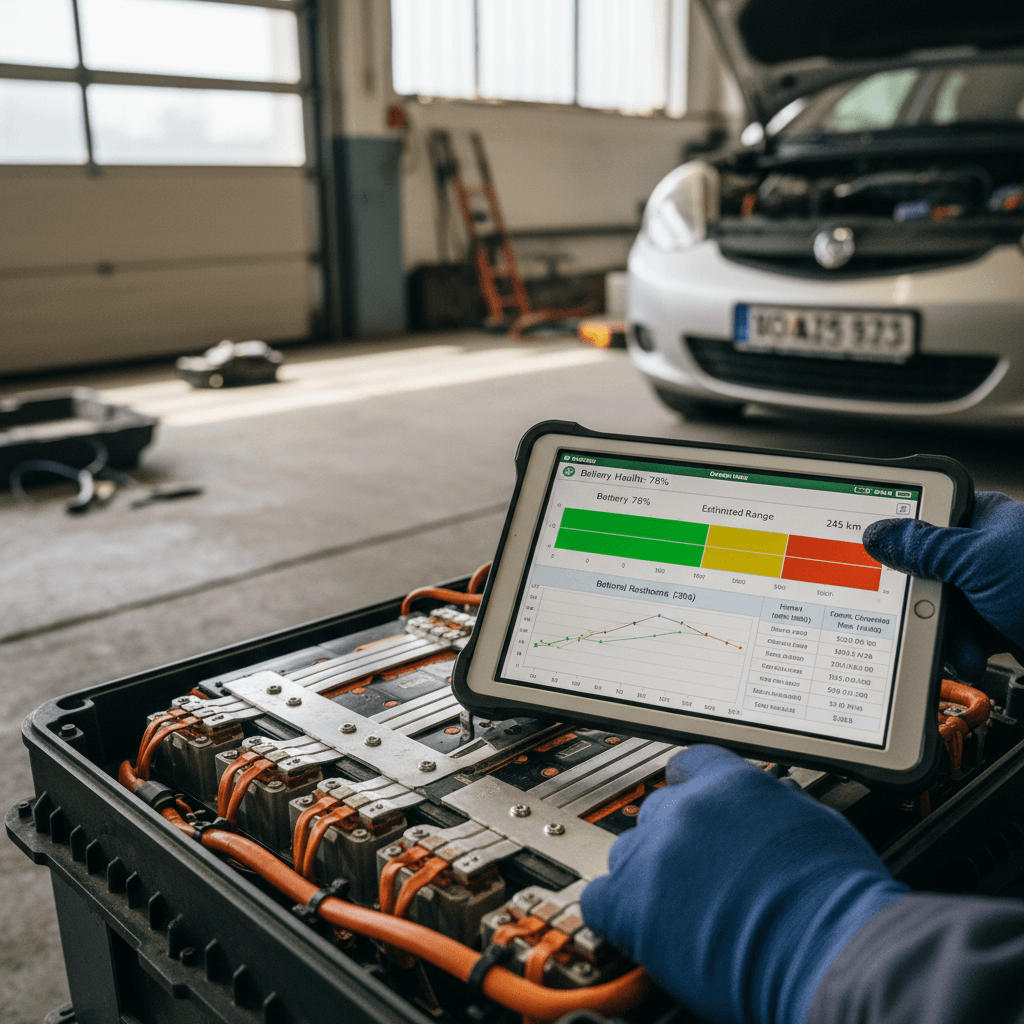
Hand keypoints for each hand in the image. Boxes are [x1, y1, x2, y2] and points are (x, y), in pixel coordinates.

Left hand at [580, 746, 907, 1023]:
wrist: (834, 951)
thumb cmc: (840, 898)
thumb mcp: (819, 824)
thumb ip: (780, 804)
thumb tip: (774, 796)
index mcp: (730, 783)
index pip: (688, 766)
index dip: (691, 791)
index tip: (693, 813)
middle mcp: (687, 809)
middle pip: (656, 813)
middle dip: (673, 842)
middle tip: (699, 876)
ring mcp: (656, 855)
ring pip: (626, 853)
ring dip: (646, 877)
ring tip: (678, 910)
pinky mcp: (634, 905)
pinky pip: (599, 899)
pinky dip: (616, 914)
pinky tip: (641, 928)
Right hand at [862, 491, 1023, 679]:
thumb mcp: (979, 561)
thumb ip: (924, 547)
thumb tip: (878, 534)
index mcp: (983, 519)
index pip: (923, 518)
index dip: (897, 540)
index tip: (874, 559)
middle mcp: (987, 552)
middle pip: (926, 572)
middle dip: (923, 602)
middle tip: (924, 612)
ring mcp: (996, 591)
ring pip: (942, 609)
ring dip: (944, 632)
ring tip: (958, 643)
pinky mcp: (1004, 626)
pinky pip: (964, 636)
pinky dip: (962, 649)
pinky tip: (971, 655)